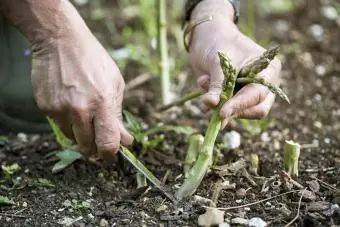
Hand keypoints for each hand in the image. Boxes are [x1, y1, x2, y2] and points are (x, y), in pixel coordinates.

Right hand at [31, 15, 132, 156]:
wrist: (61, 41)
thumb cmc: (93, 60)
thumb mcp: (115, 84)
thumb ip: (118, 116)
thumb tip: (125, 141)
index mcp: (103, 103)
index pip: (107, 144)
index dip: (110, 154)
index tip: (111, 154)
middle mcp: (80, 110)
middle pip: (88, 147)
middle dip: (95, 147)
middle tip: (98, 137)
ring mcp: (60, 109)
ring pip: (73, 138)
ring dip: (81, 133)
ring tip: (84, 111)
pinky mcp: (45, 107)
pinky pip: (59, 125)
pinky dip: (67, 120)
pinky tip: (70, 101)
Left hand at [188, 0, 280, 128]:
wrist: (207, 36)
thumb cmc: (218, 42)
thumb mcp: (218, 62)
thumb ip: (217, 84)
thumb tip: (211, 104)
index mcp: (269, 70)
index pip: (258, 94)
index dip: (240, 105)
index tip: (222, 113)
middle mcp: (265, 84)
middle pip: (257, 109)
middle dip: (234, 110)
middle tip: (214, 110)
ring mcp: (251, 92)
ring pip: (240, 112)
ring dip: (220, 104)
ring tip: (204, 82)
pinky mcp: (236, 97)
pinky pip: (227, 109)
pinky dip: (213, 101)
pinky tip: (204, 82)